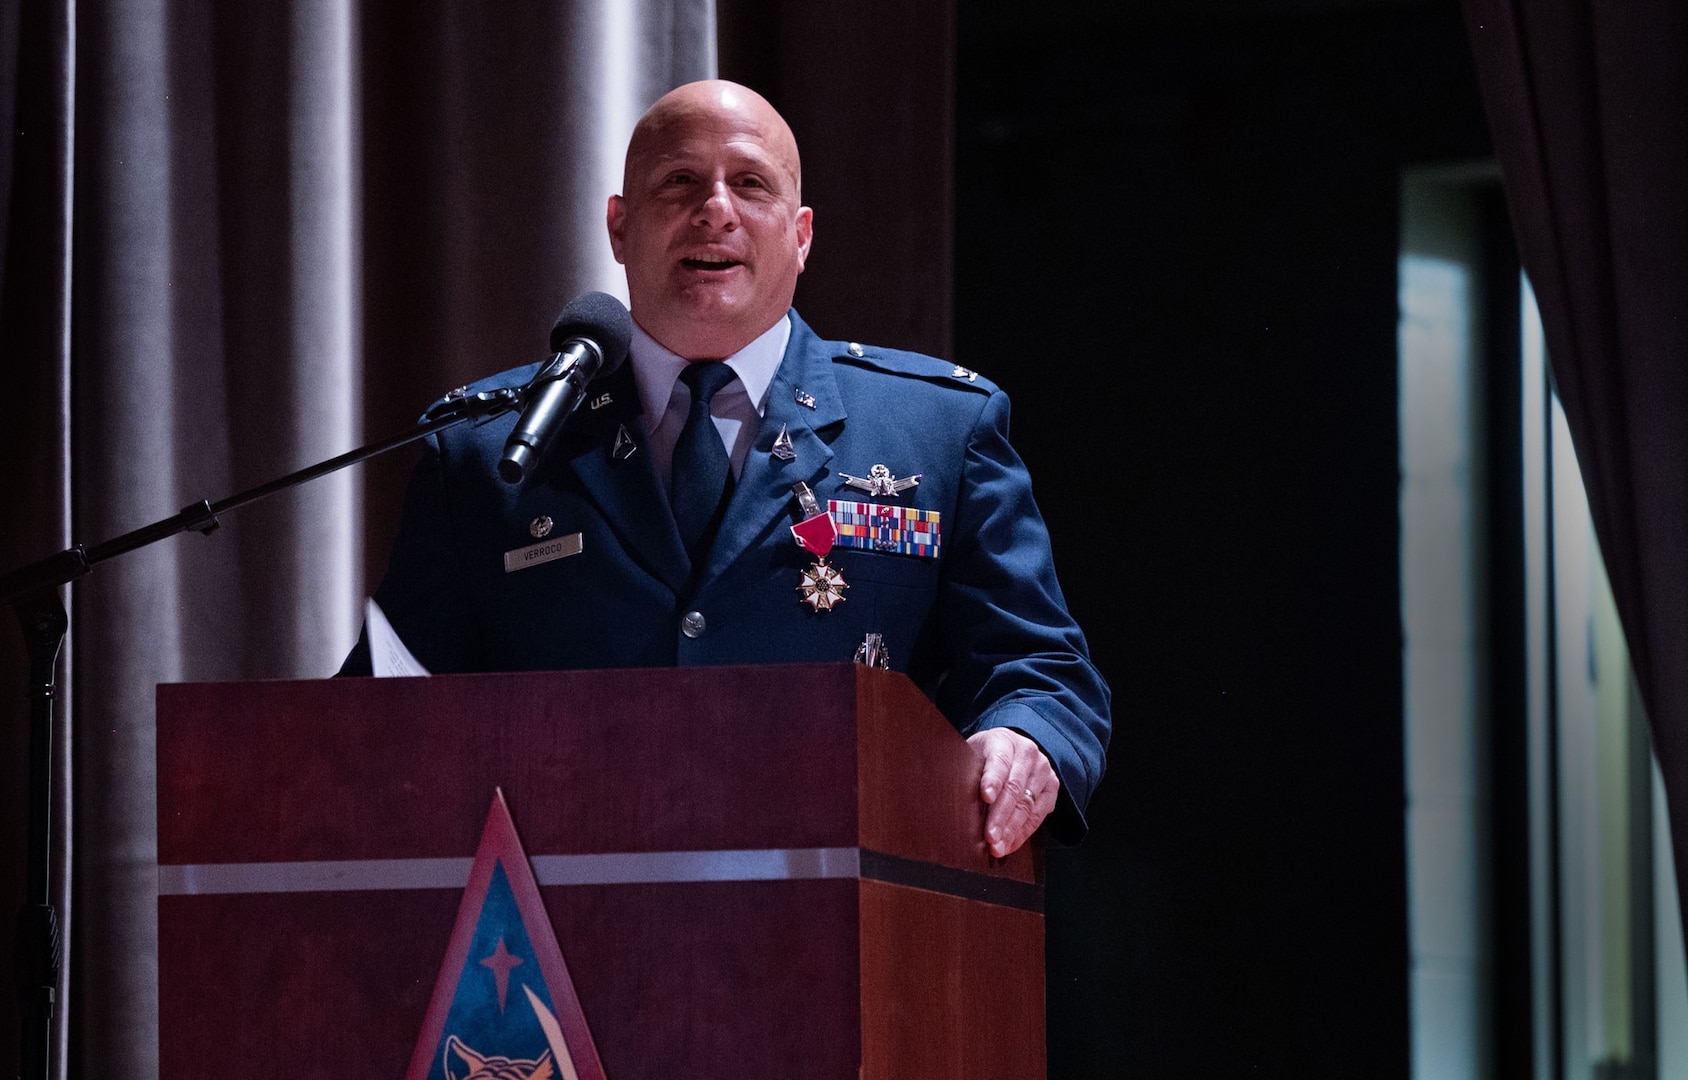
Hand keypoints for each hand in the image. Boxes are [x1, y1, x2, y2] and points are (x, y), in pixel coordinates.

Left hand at [967, 727, 1057, 857]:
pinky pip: (1038, 815)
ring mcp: (1043, 770)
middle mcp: (1028, 752)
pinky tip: (1010, 844)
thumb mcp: (972, 755)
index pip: (999, 761)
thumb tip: (953, 797)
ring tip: (997, 847)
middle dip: (1001, 816)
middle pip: (1014, 788)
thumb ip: (966, 771)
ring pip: (1028, 804)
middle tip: (989, 837)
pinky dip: (1023, 833)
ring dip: (1012, 830)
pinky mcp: (1052, 787)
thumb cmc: (984, 756)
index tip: (985, 797)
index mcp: (1003, 740)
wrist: (1011, 749)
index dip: (992, 780)